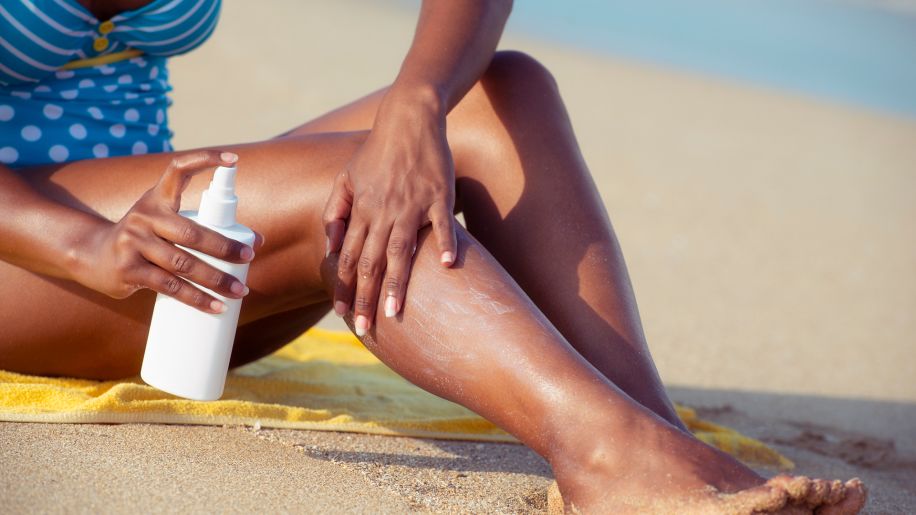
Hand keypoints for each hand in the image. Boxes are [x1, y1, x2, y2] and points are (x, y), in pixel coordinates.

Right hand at [72, 151, 255, 312]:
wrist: (91, 256)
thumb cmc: (144, 237)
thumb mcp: (164, 221)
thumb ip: (202, 225)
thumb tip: (258, 241)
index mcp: (157, 198)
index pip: (179, 169)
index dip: (205, 159)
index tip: (234, 159)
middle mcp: (145, 216)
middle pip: (192, 233)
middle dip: (224, 247)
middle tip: (249, 256)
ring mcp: (134, 243)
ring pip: (184, 264)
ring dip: (216, 280)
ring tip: (240, 292)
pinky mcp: (129, 270)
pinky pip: (170, 287)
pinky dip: (197, 299)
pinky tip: (216, 307)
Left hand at [323, 99, 456, 334]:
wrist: (408, 119)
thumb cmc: (377, 152)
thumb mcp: (346, 177)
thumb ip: (335, 211)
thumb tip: (332, 246)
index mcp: (362, 210)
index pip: (349, 258)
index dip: (345, 288)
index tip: (344, 315)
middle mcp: (383, 211)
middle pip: (371, 262)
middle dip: (367, 297)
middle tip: (366, 328)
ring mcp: (412, 204)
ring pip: (400, 250)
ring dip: (397, 283)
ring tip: (396, 312)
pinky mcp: (438, 195)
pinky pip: (441, 223)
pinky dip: (445, 243)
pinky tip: (447, 266)